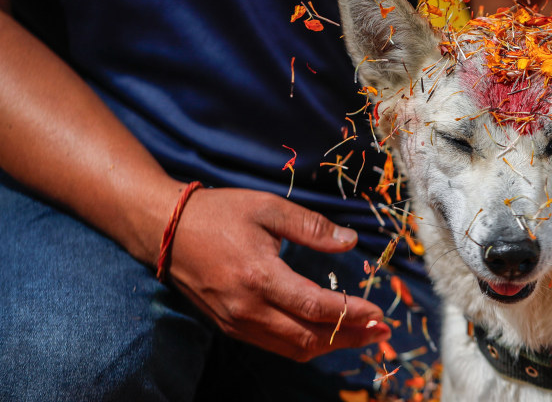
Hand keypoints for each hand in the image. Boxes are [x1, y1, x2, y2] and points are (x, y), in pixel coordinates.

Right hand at [166, 187, 390, 360]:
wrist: (164, 231)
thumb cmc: (219, 213)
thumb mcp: (268, 208)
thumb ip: (311, 227)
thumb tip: (350, 241)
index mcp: (260, 277)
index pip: (316, 307)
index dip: (351, 313)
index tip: (378, 313)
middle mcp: (248, 308)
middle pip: (309, 338)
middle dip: (350, 337)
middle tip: (381, 332)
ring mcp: (237, 322)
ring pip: (293, 348)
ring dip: (331, 346)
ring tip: (362, 336)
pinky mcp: (230, 327)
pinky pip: (275, 346)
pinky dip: (306, 344)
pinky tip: (326, 334)